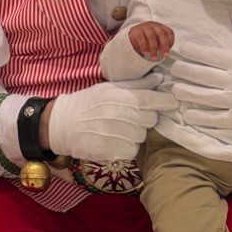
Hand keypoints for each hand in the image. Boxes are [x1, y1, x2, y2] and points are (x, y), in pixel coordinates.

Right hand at [45, 81, 177, 163]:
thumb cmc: (87, 103)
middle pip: (152, 119)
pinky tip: (113, 140)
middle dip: (145, 118)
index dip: (166, 101)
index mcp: (124, 97)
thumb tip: (160, 78)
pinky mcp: (116, 152)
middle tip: (129, 116)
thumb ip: (136, 84)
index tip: (169, 102)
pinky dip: (126, 147)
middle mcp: (124, 116)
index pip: (156, 100)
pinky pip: (133, 150)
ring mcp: (121, 135)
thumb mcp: (109, 88)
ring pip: (143, 136)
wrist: (62, 125)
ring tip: (117, 128)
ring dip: (135, 133)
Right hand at [127, 20, 174, 61]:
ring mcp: (144, 26)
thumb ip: (161, 45)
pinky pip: (141, 38)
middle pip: (161, 34)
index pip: (169, 32)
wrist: (130, 37)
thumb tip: (166, 52)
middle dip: (164, 46)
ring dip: (153, 48)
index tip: (168, 51)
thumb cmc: (146, 40)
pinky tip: (145, 52)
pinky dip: (144, 46)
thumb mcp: (155, 42)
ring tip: (153, 57)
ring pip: (151, 36)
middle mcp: (153, 25)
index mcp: (160, 27)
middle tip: (165, 55)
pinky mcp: (136, 30)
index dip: (170, 42)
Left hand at [169, 13, 231, 131]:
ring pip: (204, 97)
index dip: (193, 51)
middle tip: (172, 67)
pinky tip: (189, 114)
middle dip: (184, 71)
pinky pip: (215, 119)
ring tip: (175, 89)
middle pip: (202, 76)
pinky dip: (200, 117)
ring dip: (187, 93)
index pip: (210, 55)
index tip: (181, 48)